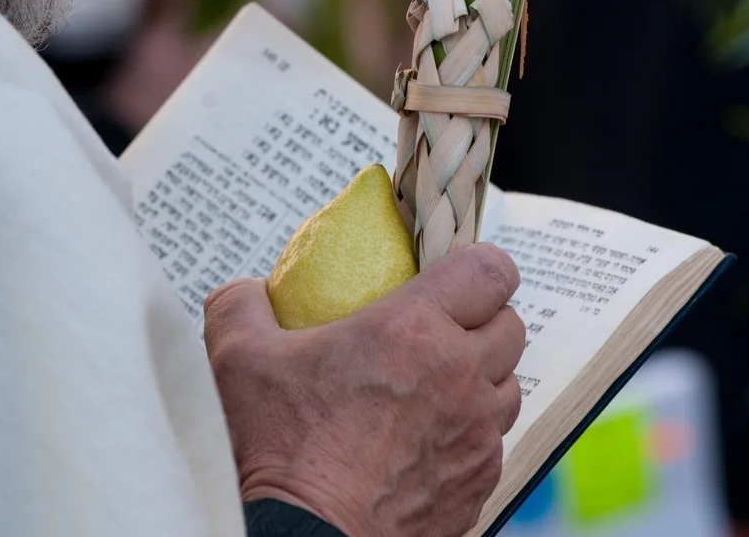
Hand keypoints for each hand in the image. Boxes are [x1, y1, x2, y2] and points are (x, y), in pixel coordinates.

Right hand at [204, 244, 524, 536]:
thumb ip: (243, 303)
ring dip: (483, 378)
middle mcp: (460, 377)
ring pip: (509, 386)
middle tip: (440, 330)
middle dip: (484, 320)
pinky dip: (471, 433)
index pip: (491, 271)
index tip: (458, 273)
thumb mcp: (237, 357)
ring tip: (437, 387)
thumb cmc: (275, 446)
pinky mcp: (478, 483)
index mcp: (413, 330)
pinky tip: (428, 441)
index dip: (483, 264)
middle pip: (511, 326)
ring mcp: (476, 434)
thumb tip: (254, 289)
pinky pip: (493, 442)